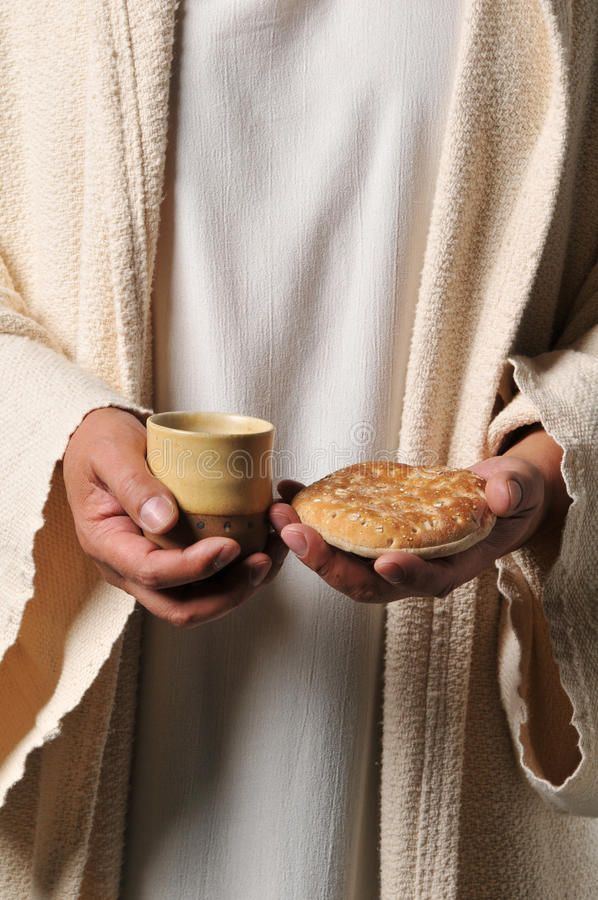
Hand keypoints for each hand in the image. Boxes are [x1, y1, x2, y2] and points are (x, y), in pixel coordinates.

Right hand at [62, 407, 287, 626]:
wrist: (100, 441)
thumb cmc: (101, 443)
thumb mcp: (111, 453)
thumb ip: (133, 484)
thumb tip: (164, 520)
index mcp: (108, 545)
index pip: (152, 573)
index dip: (194, 567)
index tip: (231, 545)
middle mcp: (129, 568)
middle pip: (180, 607)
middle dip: (227, 593)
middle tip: (262, 561)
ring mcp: (152, 568)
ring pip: (200, 601)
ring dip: (240, 587)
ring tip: (273, 554)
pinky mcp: (174, 558)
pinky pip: (208, 581)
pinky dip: (240, 571)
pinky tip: (266, 546)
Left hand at [269, 435, 567, 602]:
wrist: (490, 497)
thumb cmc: (506, 498)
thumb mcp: (518, 489)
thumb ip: (511, 491)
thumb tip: (499, 495)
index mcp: (449, 567)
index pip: (425, 579)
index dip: (405, 574)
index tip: (385, 561)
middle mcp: (411, 570)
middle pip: (365, 581)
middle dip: (326, 562)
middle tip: (293, 532)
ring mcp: (386, 556)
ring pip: (340, 562)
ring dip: (305, 542)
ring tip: (277, 511)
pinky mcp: (370, 537)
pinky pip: (334, 534)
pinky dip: (308, 516)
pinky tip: (287, 491)